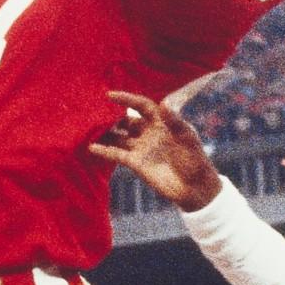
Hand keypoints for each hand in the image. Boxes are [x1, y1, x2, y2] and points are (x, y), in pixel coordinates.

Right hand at [85, 88, 223, 211]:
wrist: (195, 188)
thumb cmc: (196, 160)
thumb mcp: (188, 138)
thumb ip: (175, 121)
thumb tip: (163, 103)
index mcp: (162, 122)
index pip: (141, 106)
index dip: (127, 99)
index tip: (110, 95)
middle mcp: (149, 133)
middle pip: (126, 121)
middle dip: (111, 117)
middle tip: (94, 112)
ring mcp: (141, 148)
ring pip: (119, 137)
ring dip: (105, 133)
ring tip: (88, 128)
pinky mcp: (136, 164)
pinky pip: (117, 154)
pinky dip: (104, 151)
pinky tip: (91, 147)